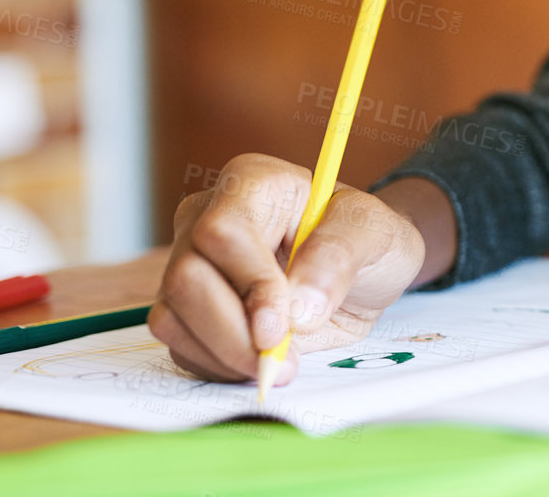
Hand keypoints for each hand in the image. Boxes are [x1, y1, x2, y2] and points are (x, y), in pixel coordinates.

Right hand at [148, 153, 425, 387]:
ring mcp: (188, 262)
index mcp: (253, 183)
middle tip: (281, 361)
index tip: (281, 326)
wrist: (361, 271)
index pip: (223, 231)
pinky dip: (219, 366)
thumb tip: (299, 308)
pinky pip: (181, 345)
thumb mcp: (376, 234)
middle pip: (186, 278)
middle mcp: (207, 217)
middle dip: (232, 332)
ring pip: (172, 317)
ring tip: (281, 363)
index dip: (249, 283)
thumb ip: (339, 257)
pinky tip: (260, 361)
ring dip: (225, 355)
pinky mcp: (185, 307)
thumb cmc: (365, 240)